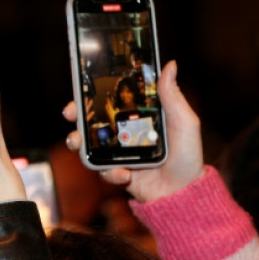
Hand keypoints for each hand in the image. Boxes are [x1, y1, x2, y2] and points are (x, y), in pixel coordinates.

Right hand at [64, 61, 204, 202]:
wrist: (184, 193)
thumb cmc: (187, 155)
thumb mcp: (184, 121)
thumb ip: (172, 96)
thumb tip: (170, 65)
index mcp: (138, 117)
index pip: (111, 100)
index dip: (93, 93)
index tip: (82, 88)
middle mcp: (124, 133)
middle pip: (92, 119)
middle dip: (76, 114)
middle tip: (70, 112)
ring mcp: (118, 153)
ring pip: (89, 144)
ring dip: (79, 142)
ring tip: (78, 143)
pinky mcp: (117, 172)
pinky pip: (103, 170)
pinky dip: (111, 172)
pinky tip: (124, 174)